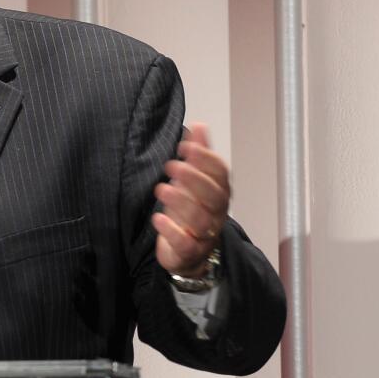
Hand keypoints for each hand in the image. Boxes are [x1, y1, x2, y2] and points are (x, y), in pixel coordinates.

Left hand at [151, 122, 229, 276]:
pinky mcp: (190, 252)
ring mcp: (205, 233)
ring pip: (200, 218)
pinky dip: (171, 231)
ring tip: (161, 189)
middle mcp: (216, 212)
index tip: (186, 146)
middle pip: (214, 195)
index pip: (220, 173)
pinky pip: (186, 244)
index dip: (205, 159)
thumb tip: (199, 125)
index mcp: (219, 191)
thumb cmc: (192, 210)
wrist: (190, 252)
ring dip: (181, 202)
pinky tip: (158, 219)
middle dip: (194, 179)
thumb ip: (198, 154)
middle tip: (172, 166)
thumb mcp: (194, 181)